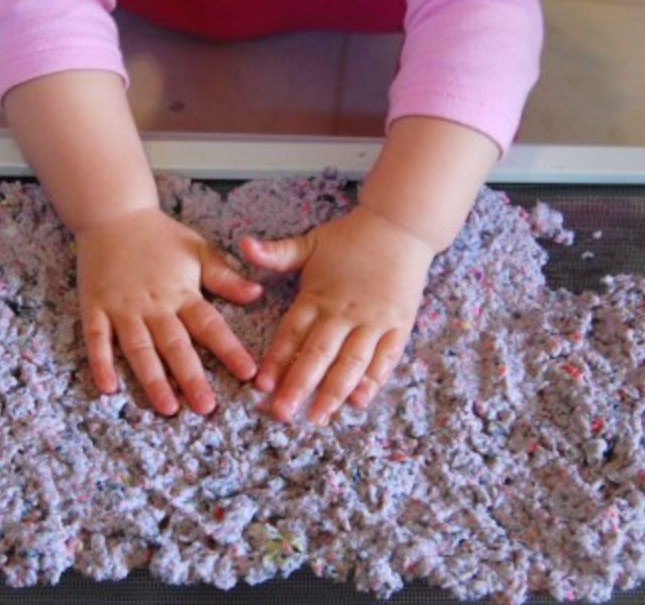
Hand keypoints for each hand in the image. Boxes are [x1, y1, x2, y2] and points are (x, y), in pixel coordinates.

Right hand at [77, 207, 262, 415]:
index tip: (248, 374)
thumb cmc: (159, 235)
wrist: (113, 213)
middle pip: (175, 345)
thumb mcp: (198, 250)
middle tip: (206, 407)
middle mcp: (153, 305)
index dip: (229, 350)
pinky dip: (101, 363)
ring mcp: (122, 309)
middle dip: (191, 378)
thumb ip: (225, 277)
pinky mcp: (94, 308)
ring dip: (152, 379)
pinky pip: (97, 340)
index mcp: (182, 292)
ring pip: (138, 349)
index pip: (210, 326)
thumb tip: (257, 293)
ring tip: (167, 407)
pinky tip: (108, 387)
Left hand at [241, 206, 436, 424]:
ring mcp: (373, 321)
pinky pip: (385, 359)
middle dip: (299, 385)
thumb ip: (276, 253)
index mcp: (317, 295)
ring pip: (351, 362)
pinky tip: (359, 402)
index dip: (276, 359)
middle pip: (318, 353)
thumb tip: (243, 244)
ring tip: (318, 417)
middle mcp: (344, 311)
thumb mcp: (310, 242)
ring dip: (333, 392)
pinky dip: (373, 381)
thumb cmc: (351, 238)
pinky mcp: (397, 326)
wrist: (401, 226)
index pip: (292, 332)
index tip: (262, 385)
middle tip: (282, 413)